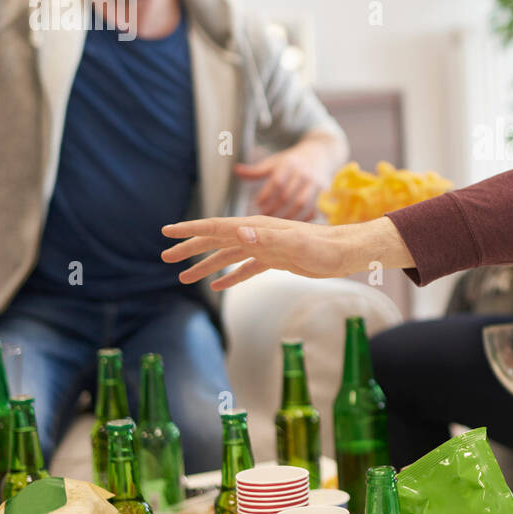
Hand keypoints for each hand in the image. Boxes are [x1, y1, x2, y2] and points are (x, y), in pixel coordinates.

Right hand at [161, 214, 411, 289]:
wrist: (347, 252)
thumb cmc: (325, 248)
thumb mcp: (296, 245)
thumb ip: (267, 238)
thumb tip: (238, 230)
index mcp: (257, 228)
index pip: (216, 227)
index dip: (190, 230)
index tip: (166, 232)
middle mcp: (258, 234)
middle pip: (216, 240)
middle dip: (190, 248)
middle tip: (165, 258)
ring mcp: (266, 247)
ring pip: (228, 255)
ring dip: (205, 264)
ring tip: (183, 277)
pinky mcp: (276, 260)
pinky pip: (246, 268)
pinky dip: (229, 276)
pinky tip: (216, 286)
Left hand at [232, 138, 334, 219]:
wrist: (320, 154)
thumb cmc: (292, 161)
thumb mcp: (275, 162)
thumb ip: (256, 170)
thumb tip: (236, 170)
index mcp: (289, 164)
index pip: (276, 182)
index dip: (266, 195)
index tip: (257, 204)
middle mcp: (303, 173)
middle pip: (287, 195)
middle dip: (274, 209)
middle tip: (263, 217)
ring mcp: (316, 183)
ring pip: (301, 204)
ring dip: (287, 216)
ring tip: (276, 224)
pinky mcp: (324, 192)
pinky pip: (314, 209)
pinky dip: (304, 219)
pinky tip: (294, 225)